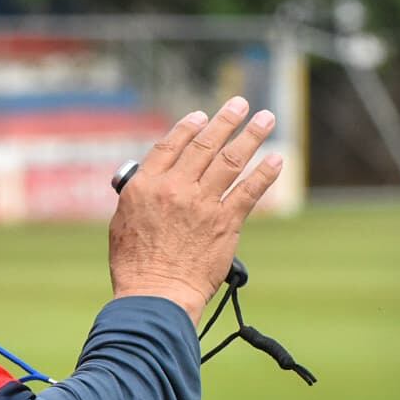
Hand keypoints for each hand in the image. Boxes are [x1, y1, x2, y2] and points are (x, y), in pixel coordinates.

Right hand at [108, 96, 281, 322]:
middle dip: (226, 121)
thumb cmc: (135, 267)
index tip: (202, 116)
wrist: (156, 295)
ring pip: (230, 161)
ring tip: (265, 118)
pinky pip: (250, 191)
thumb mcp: (122, 223)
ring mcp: (203, 204)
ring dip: (251, 136)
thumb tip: (153, 183)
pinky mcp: (225, 223)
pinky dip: (265, 173)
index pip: (169, 146)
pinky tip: (277, 159)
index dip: (188, 127)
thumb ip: (139, 197)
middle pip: (205, 145)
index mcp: (146, 185)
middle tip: (241, 104)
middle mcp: (175, 188)